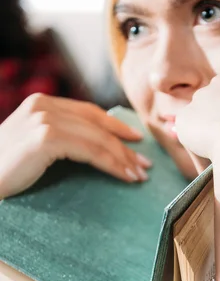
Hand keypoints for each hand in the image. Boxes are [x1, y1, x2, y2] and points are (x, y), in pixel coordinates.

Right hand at [0, 94, 151, 198]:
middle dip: (125, 145)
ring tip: (139, 175)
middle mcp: (43, 106)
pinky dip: (112, 165)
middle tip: (145, 164)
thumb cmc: (6, 171)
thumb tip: (92, 149)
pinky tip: (124, 176)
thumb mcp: (33, 147)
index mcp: (41, 103)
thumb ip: (57, 138)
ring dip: (123, 158)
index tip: (136, 142)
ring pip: (98, 138)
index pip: (89, 112)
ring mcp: (44, 119)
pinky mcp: (46, 138)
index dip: (116, 127)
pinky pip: (91, 151)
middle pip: (97, 124)